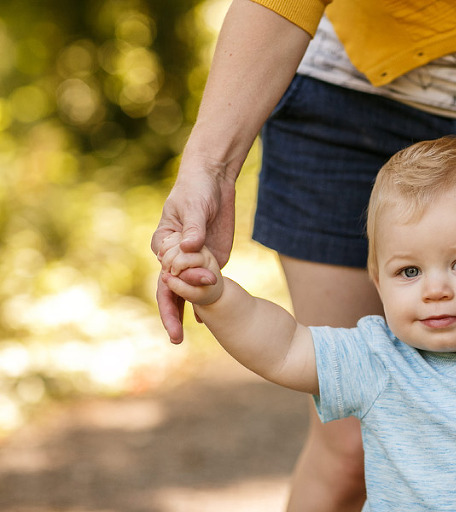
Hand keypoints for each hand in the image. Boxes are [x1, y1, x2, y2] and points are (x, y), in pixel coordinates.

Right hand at [151, 157, 236, 342]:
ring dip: (184, 314)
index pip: (166, 270)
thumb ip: (194, 227)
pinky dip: (203, 304)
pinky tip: (207, 323)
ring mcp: (192, 262)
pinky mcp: (210, 262)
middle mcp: (175, 257)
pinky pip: (204, 287)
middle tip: (175, 338)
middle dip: (171, 314)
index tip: (196, 288)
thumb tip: (191, 247)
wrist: (214, 182)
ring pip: (185, 293)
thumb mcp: (195, 205)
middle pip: (169, 290)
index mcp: (164, 243)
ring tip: (181, 339)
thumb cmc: (197, 190)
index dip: (178, 284)